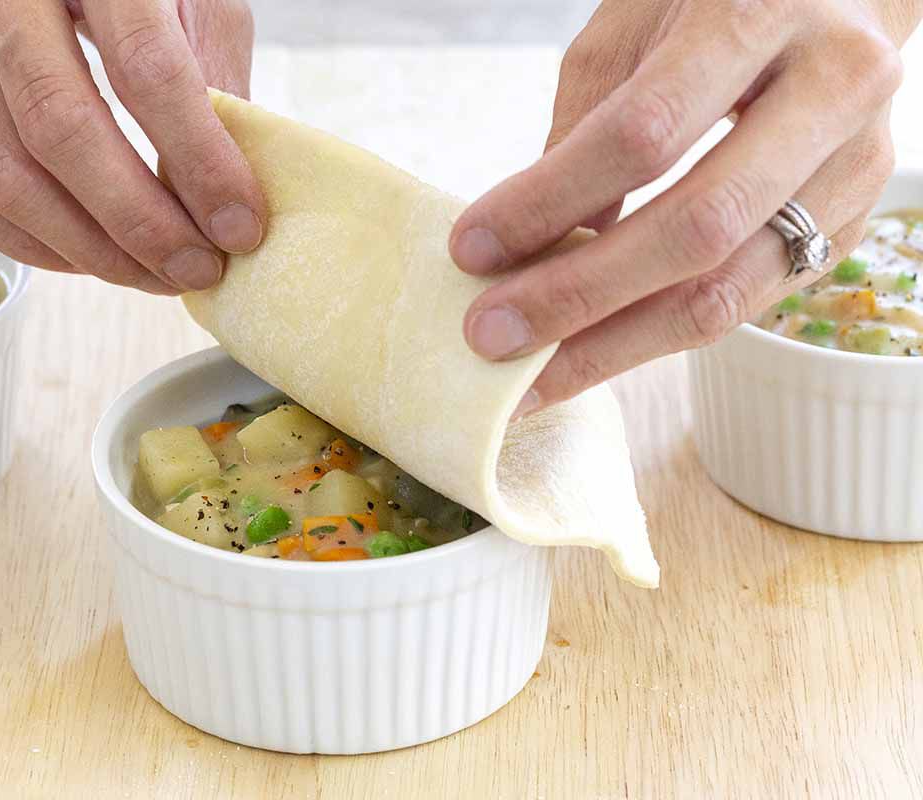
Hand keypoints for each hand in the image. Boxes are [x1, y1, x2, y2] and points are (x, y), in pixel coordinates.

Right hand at [0, 0, 263, 293]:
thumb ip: (214, 75)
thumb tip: (220, 197)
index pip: (143, 66)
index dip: (197, 159)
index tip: (239, 226)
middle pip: (58, 129)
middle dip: (138, 221)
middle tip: (198, 268)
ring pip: (0, 175)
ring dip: (88, 249)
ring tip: (156, 275)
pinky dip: (30, 243)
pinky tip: (90, 257)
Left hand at [450, 0, 920, 413]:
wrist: (841, 0)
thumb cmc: (714, 4)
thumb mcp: (635, 27)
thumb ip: (587, 124)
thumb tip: (533, 245)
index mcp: (764, 16)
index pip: (645, 133)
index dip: (550, 200)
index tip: (471, 248)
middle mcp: (831, 93)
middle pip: (696, 228)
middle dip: (577, 296)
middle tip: (489, 335)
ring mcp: (854, 170)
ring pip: (727, 292)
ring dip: (614, 347)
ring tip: (531, 377)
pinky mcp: (847, 229)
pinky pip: (741, 306)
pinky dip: (655, 336)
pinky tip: (591, 351)